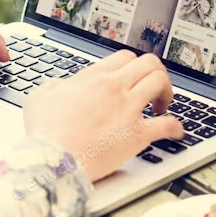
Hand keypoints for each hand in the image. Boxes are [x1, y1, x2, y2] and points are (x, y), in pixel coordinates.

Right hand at [23, 51, 184, 181]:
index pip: (125, 57)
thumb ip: (54, 85)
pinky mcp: (137, 134)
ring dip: (166, 91)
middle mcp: (115, 88)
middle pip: (149, 63)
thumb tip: (61, 86)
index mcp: (94, 77)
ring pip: (160, 82)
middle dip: (155, 72)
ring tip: (162, 105)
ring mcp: (129, 109)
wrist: (54, 159)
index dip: (132, 66)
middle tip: (153, 88)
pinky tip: (175, 131)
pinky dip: (175, 127)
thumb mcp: (39, 97)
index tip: (132, 77)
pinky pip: (167, 124)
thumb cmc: (45, 132)